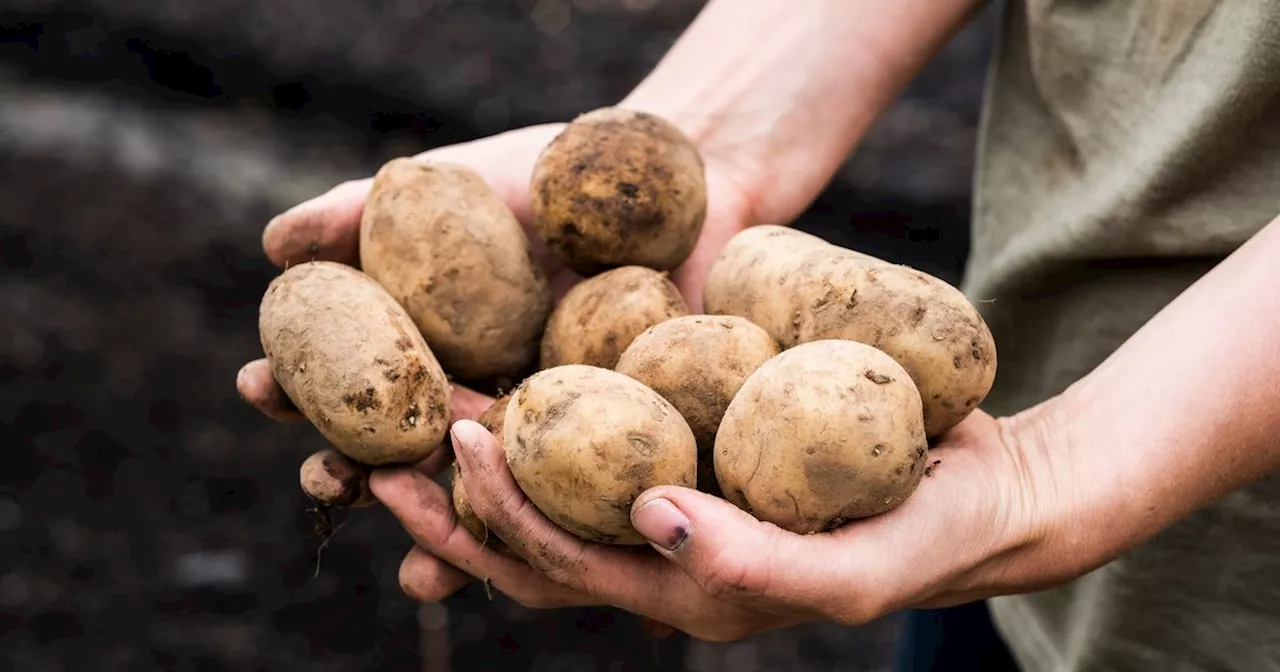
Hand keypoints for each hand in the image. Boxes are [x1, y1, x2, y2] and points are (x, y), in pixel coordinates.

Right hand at [235, 120, 762, 621]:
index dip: (292, 388)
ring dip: (437, 536)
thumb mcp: (452, 186)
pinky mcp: (599, 446)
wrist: (671, 184)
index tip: (258, 384)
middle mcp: (463, 394)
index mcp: (418, 343)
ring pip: (472, 494)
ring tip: (415, 564)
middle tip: (328, 478)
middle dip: (351, 475)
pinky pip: (563, 499)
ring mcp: (530, 427)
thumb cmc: (549, 176)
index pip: (339, 377)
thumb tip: (271, 245)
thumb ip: (364, 210)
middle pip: (393, 452)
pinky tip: (512, 557)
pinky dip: (536, 534)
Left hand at [372, 410, 1054, 641]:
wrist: (975, 495)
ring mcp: (665, 507)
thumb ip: (754, 563)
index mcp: (680, 593)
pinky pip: (594, 437)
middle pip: (522, 534)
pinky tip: (502, 364)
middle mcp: (656, 557)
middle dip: (441, 495)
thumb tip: (647, 519)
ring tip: (407, 396)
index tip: (447, 431)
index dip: (493, 508)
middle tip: (374, 434)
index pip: (558, 562)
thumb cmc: (923, 533)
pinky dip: (538, 412)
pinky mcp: (685, 452)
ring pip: (543, 487)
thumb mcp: (852, 565)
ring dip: (467, 454)